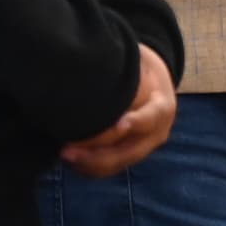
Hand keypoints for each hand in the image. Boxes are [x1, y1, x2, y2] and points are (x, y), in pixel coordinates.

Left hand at [62, 45, 176, 178]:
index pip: (151, 118)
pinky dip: (88, 167)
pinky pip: (107, 169)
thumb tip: (92, 57)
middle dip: (97, 154)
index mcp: (162, 108)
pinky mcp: (128, 156)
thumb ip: (124, 63)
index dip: (135, 122)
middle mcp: (156, 133)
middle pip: (129, 152)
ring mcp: (142, 148)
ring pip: (116, 165)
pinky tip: (69, 159)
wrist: (154, 83)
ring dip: (88, 164)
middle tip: (65, 150)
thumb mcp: (139, 60)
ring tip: (63, 154)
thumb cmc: (140, 67)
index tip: (117, 124)